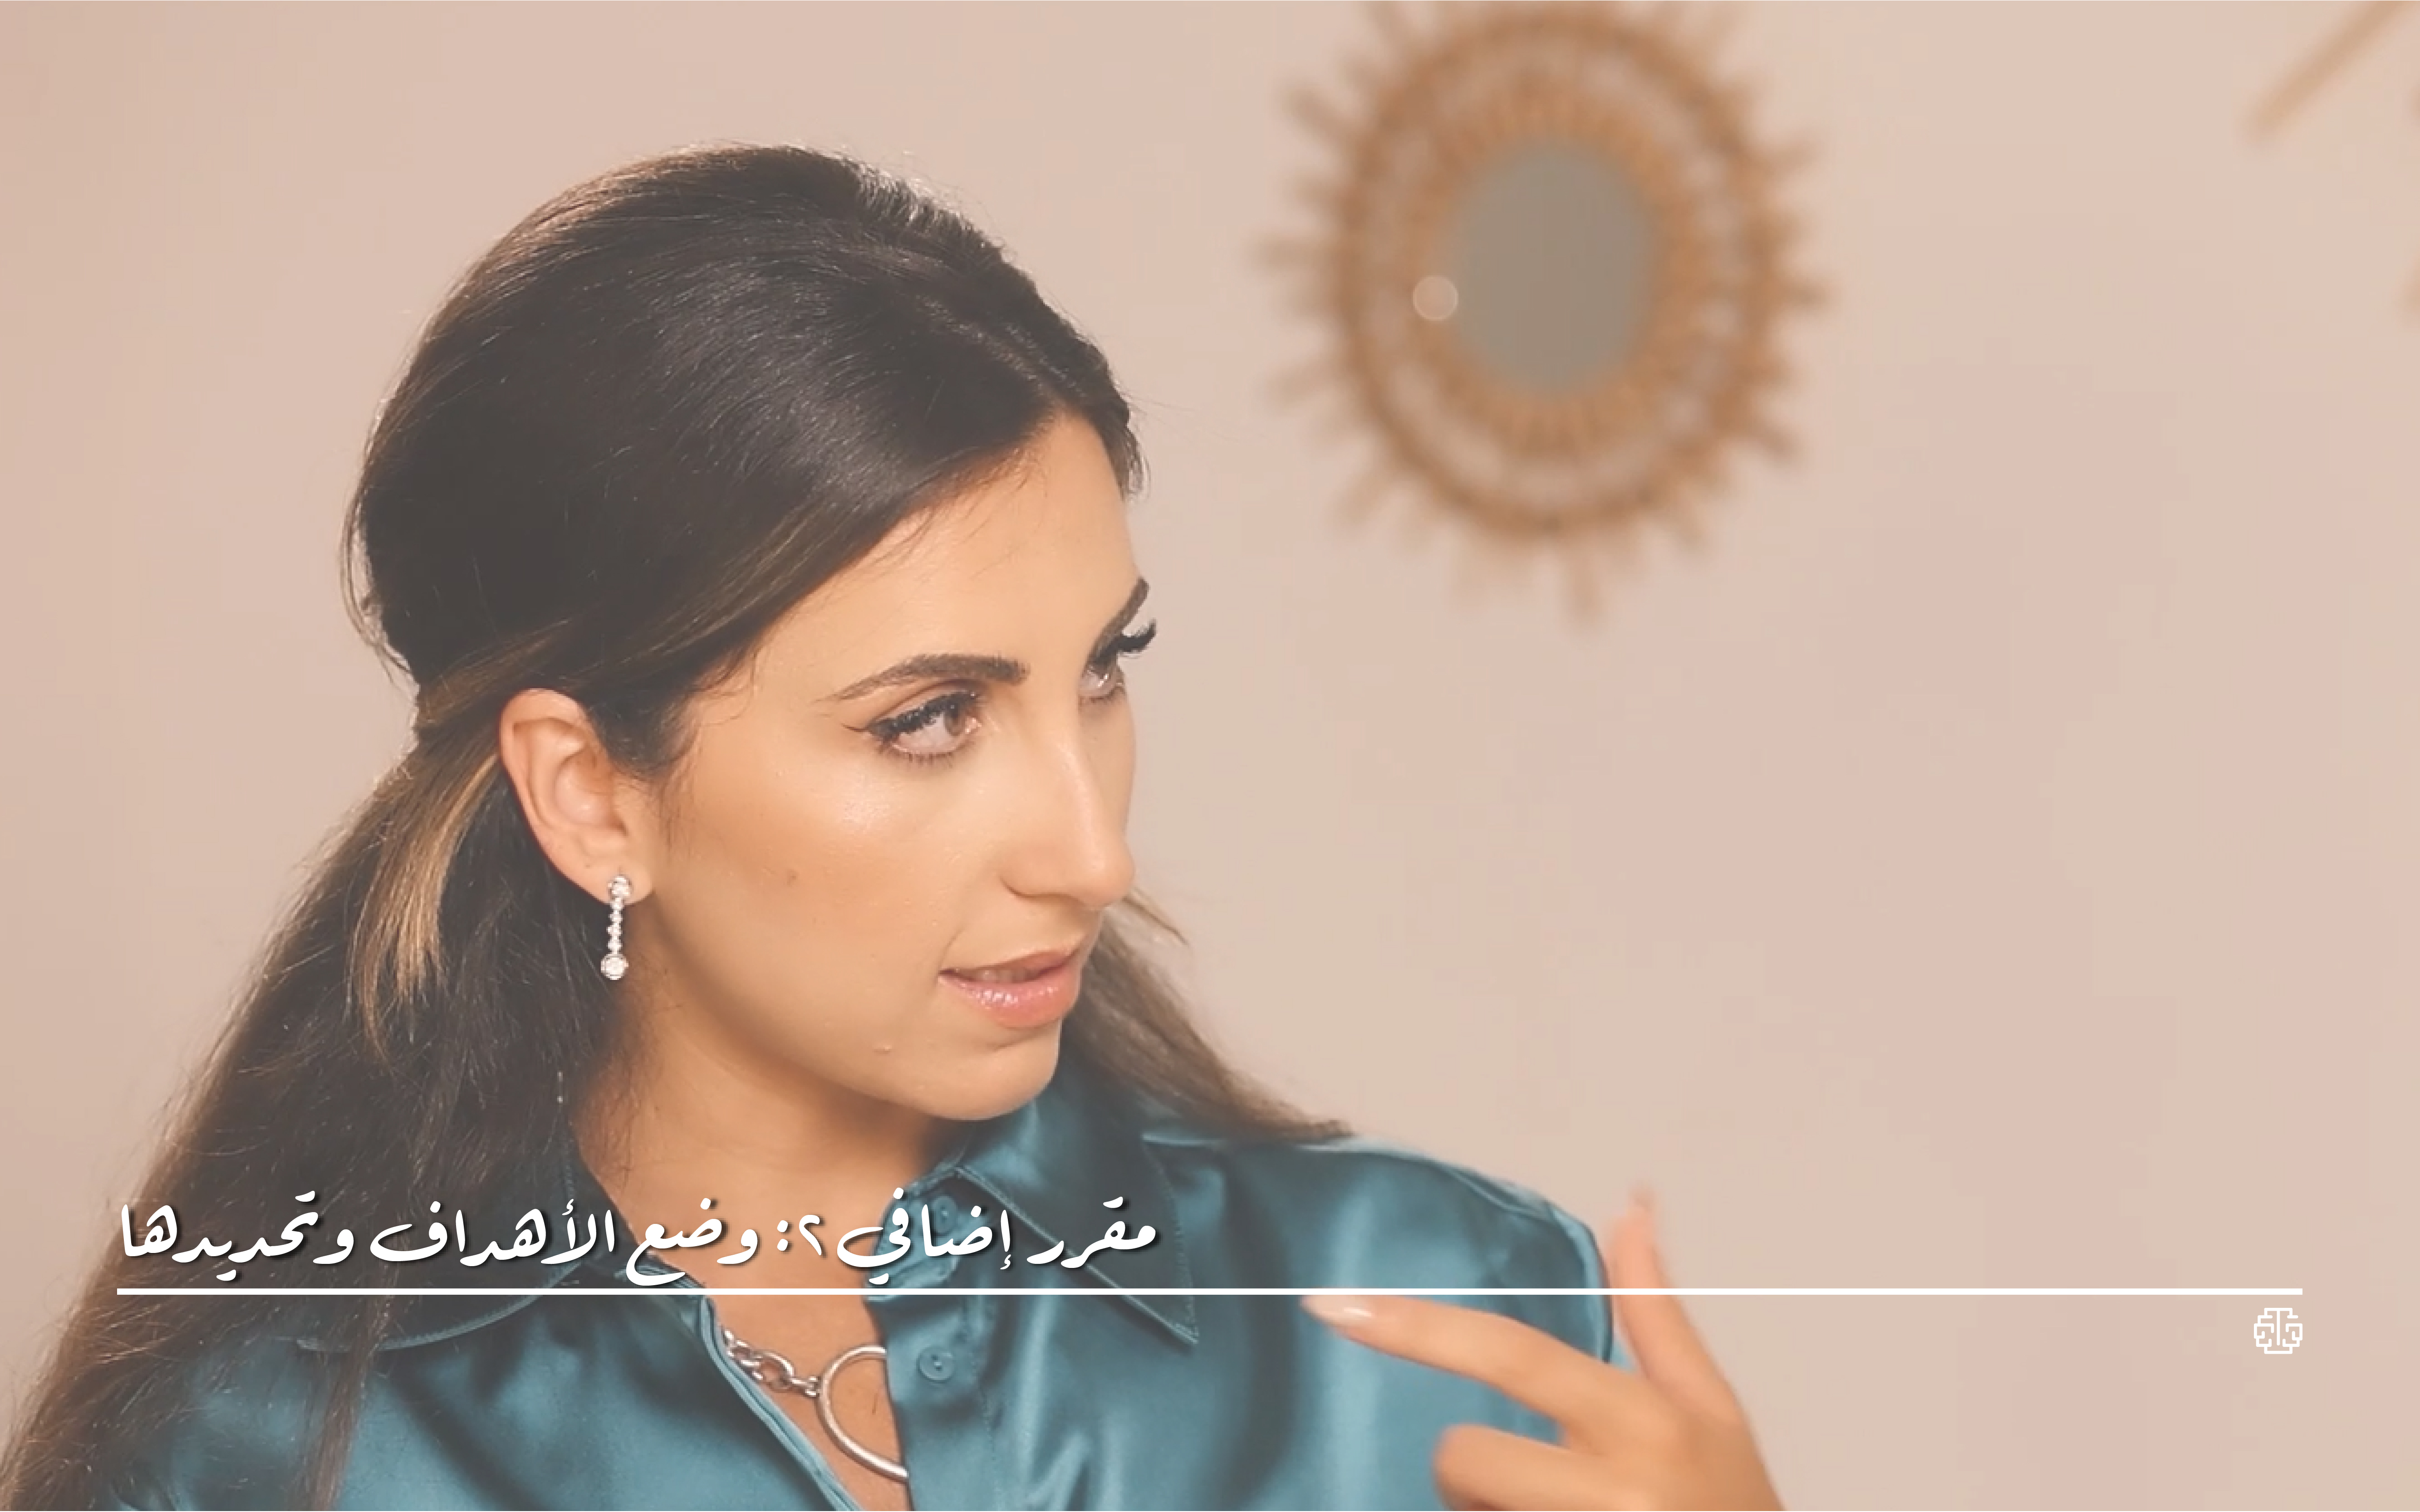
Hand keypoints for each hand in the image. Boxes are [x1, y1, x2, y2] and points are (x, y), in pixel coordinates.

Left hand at [1302, 1188, 1780, 1510]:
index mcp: (1641, 1420)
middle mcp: (1610, 1488)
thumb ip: (1656, 1312)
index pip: (1511, 1356)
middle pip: (1462, 1455)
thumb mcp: (1707, 1408)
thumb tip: (1633, 1205)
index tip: (1335, 1306)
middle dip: (1472, 1469)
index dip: (1418, 1328)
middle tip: (1531, 1483)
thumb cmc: (1730, 1504)